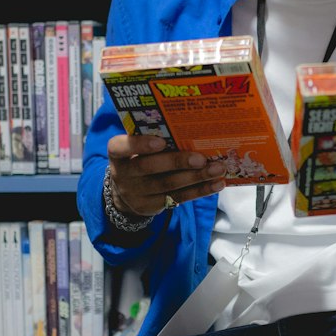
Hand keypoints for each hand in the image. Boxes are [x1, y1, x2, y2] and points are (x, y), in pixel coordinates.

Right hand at [106, 134, 226, 217]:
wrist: (126, 193)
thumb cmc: (139, 159)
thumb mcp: (137, 149)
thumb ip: (154, 139)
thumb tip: (191, 129)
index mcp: (117, 154)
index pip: (120, 147)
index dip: (139, 144)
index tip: (161, 141)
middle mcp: (124, 174)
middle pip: (149, 168)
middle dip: (177, 162)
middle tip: (201, 158)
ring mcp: (137, 194)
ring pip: (168, 184)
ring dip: (196, 177)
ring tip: (217, 169)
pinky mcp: (153, 206)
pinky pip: (179, 198)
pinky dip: (200, 190)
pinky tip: (217, 184)